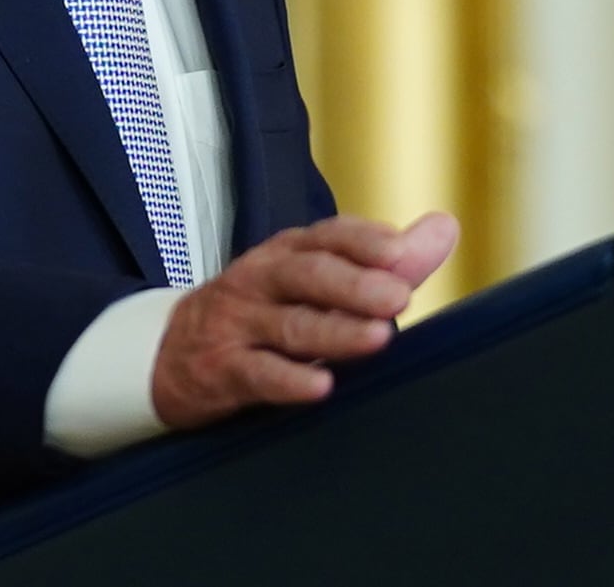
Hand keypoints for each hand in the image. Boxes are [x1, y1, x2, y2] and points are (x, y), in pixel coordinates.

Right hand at [151, 211, 458, 429]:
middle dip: (354, 284)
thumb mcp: (314, 279)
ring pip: (289, 326)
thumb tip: (444, 227)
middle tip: (398, 296)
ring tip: (377, 337)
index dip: (363, 241)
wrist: (168, 354)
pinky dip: (288, 380)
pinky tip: (319, 387)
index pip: (327, 237)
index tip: (401, 250)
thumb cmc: (259, 310)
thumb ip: (384, 261)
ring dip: (334, 332)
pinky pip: (257, 374)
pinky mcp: (223, 369)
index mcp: (287, 253)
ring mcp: (239, 324)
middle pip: (307, 274)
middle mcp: (261, 280)